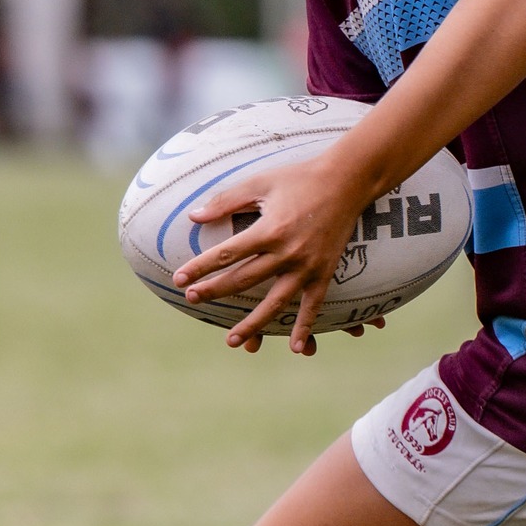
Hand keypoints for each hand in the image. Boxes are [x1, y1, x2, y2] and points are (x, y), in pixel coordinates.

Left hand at [172, 151, 369, 354]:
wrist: (346, 180)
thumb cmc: (299, 178)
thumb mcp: (259, 183)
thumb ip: (226, 201)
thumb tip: (194, 217)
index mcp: (269, 230)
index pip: (226, 254)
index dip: (200, 268)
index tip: (179, 280)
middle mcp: (287, 252)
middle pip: (243, 280)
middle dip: (214, 291)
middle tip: (192, 300)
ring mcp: (307, 266)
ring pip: (275, 302)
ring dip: (253, 324)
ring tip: (232, 341)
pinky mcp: (324, 271)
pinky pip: (313, 305)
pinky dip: (305, 327)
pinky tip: (295, 347)